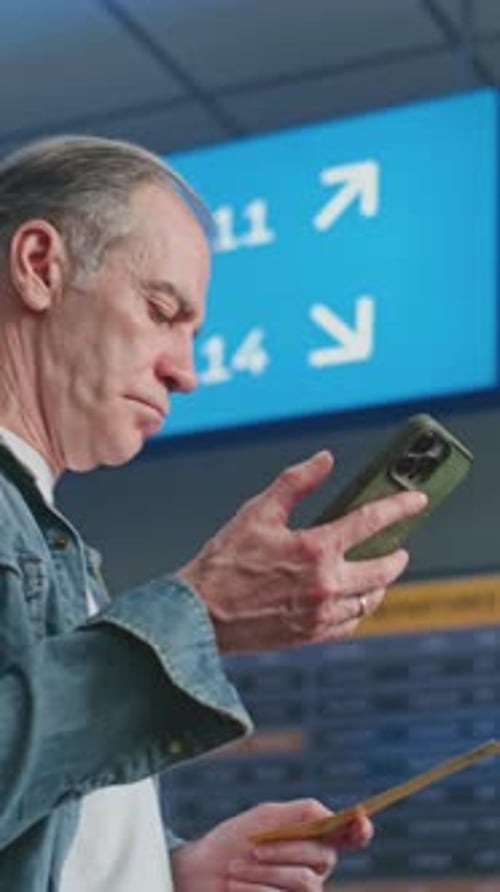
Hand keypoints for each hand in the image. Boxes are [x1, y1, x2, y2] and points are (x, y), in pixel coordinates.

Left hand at [171, 798, 372, 891]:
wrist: (201, 872)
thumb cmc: (234, 842)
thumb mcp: (265, 818)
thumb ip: (301, 814)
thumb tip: (332, 816)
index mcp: (315, 838)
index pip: (351, 835)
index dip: (360, 829)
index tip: (359, 820)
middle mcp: (316, 868)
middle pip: (322, 857)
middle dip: (284, 849)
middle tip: (252, 847)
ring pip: (305, 882)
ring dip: (266, 872)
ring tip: (235, 868)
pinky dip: (257, 890)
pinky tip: (236, 885)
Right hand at [178, 451, 426, 652]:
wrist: (200, 613)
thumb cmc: (224, 561)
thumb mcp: (257, 512)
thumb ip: (296, 482)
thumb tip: (325, 460)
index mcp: (315, 549)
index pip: (371, 522)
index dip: (400, 506)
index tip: (417, 501)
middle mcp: (325, 584)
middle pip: (382, 569)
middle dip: (396, 556)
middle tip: (398, 548)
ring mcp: (321, 614)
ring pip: (370, 600)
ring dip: (379, 584)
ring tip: (375, 573)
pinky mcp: (311, 634)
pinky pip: (351, 624)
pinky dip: (359, 610)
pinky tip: (353, 600)